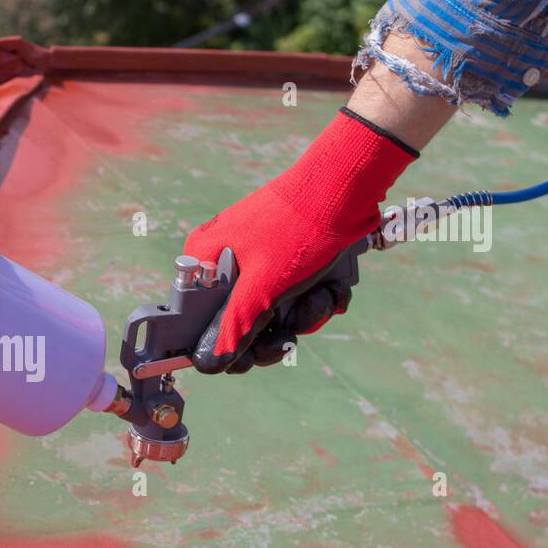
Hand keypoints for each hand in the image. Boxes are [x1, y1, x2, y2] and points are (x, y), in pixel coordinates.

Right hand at [183, 107, 416, 373]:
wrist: (346, 185)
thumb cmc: (298, 229)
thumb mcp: (263, 286)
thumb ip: (234, 326)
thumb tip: (211, 362)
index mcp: (204, 261)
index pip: (200, 320)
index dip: (228, 345)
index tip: (254, 356)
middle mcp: (223, 257)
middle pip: (240, 318)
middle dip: (276, 329)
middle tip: (292, 336)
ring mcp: (254, 254)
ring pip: (272, 307)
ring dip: (304, 311)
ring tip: (323, 296)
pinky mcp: (282, 253)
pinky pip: (291, 290)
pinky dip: (315, 294)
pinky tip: (331, 287)